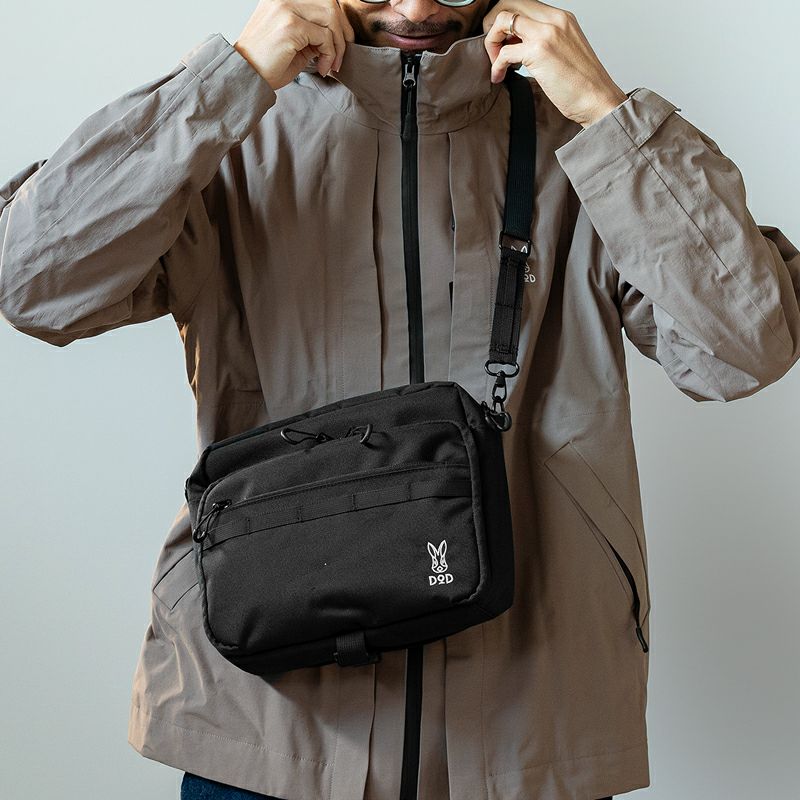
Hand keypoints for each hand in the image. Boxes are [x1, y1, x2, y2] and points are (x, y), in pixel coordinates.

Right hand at [234, 0, 355, 91]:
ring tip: (330, 64)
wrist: (247, 75)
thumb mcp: (294, 42)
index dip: (338, 21)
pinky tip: (321, 67)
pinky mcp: (291, 26)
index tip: (341, 43)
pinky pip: (325, 37)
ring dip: (337, 46)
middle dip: (342, 32)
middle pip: (330, 4)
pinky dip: (329, 55)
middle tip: (341, 56)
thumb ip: (312, 32)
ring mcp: (286, 8)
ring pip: (331, 19)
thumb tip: (336, 36)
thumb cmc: (266, 63)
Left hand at [482, 1, 627, 127]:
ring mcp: (546, 33)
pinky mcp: (538, 52)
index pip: (523, 4)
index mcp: (561, 18)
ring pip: (503, 20)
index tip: (504, 43)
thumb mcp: (563, 51)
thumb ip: (542, 41)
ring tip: (497, 63)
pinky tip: (500, 77)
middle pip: (509, 4)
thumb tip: (517, 45)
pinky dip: (496, 65)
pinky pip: (504, 51)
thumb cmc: (581, 84)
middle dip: (493, 26)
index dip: (506, 22)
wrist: (598, 99)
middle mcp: (554, 19)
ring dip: (492, 42)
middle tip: (494, 50)